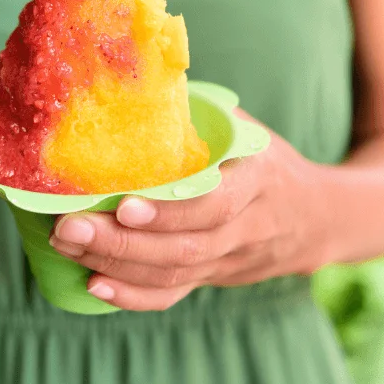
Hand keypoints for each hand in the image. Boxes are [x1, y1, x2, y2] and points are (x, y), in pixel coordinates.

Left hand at [49, 114, 330, 310]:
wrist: (317, 217)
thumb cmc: (266, 161)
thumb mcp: (246, 131)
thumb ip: (199, 117)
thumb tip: (133, 87)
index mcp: (258, 180)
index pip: (215, 204)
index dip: (170, 211)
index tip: (122, 205)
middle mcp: (248, 227)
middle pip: (185, 247)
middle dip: (121, 242)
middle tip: (68, 228)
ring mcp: (231, 260)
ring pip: (176, 274)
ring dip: (116, 264)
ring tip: (67, 245)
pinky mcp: (213, 279)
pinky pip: (175, 295)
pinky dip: (133, 296)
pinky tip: (94, 285)